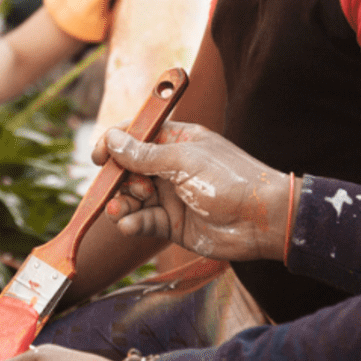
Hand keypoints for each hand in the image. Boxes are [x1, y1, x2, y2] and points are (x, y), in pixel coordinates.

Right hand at [94, 122, 292, 262]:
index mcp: (177, 140)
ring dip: (121, 202)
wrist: (262, 221)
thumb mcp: (183, 161)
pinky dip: (131, 222)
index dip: (115, 143)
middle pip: (129, 169)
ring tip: (118, 209)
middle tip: (120, 187)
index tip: (98, 156)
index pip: (137, 135)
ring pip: (132, 197)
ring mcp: (172, 195)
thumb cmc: (229, 180)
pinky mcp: (173, 224)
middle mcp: (171, 167)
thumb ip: (145, 155)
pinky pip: (143, 221)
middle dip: (118, 178)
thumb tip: (112, 139)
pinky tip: (128, 224)